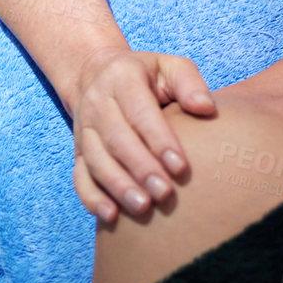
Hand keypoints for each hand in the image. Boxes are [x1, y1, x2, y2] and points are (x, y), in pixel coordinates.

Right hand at [72, 47, 215, 219]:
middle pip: (116, 139)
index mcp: (122, 78)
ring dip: (119, 186)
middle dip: (141, 168)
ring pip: (96, 161)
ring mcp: (84, 129)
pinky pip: (79, 177)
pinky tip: (111, 215)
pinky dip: (92, 198)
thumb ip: (188, 83)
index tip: (180, 167)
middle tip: (164, 193)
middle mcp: (98, 103)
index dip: (159, 140)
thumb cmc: (146, 75)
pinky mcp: (77, 152)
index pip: (140, 111)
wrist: (98, 74)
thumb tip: (205, 108)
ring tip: (143, 207)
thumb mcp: (169, 66)